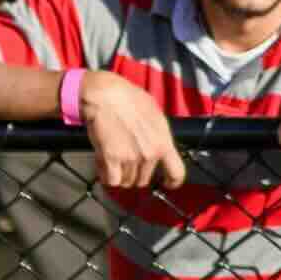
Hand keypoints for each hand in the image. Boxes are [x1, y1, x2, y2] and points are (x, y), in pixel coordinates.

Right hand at [77, 69, 185, 196]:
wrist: (107, 95)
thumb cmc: (129, 98)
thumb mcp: (155, 114)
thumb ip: (159, 135)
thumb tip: (159, 143)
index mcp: (164, 142)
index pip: (177, 173)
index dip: (172, 182)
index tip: (166, 183)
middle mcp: (150, 154)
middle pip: (143, 180)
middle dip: (134, 173)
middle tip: (125, 160)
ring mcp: (131, 158)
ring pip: (126, 181)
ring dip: (119, 174)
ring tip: (113, 158)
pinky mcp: (112, 160)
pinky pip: (111, 181)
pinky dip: (106, 176)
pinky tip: (103, 164)